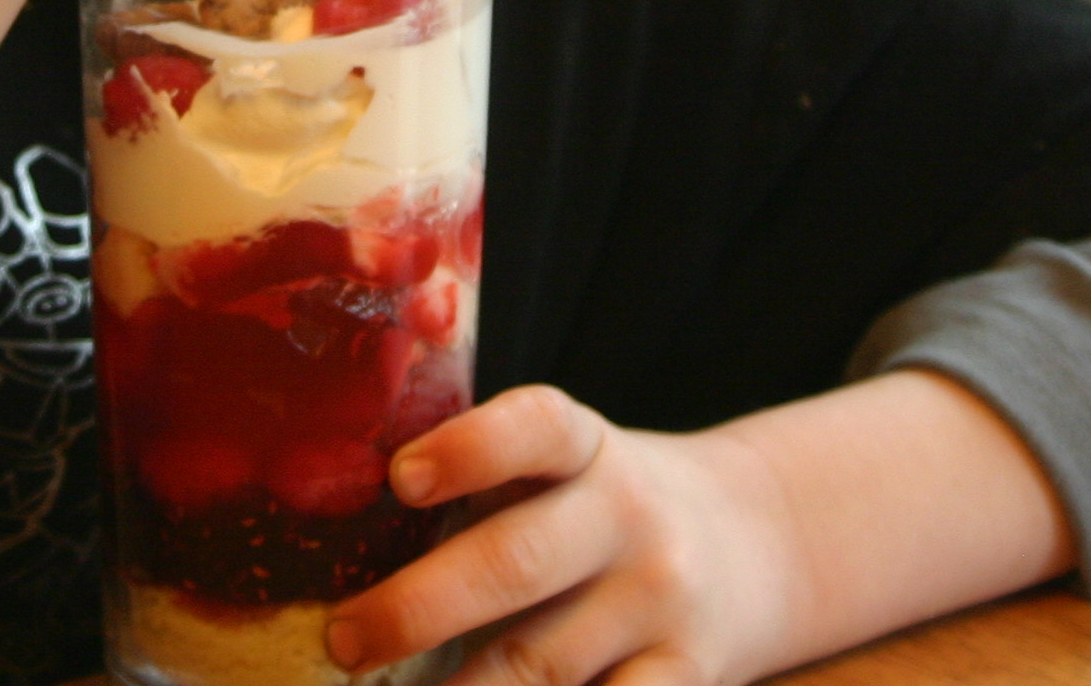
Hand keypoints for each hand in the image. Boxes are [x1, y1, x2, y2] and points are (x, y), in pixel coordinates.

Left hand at [327, 386, 799, 685]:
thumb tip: (328, 517)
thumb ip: (483, 479)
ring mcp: (661, 606)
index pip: (537, 429)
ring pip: (541, 668)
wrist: (762, 542)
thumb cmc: (606, 507)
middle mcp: (629, 520)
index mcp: (589, 449)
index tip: (400, 479)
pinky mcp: (687, 677)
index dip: (470, 449)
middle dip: (417, 608)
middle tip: (343, 639)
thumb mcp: (567, 465)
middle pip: (517, 564)